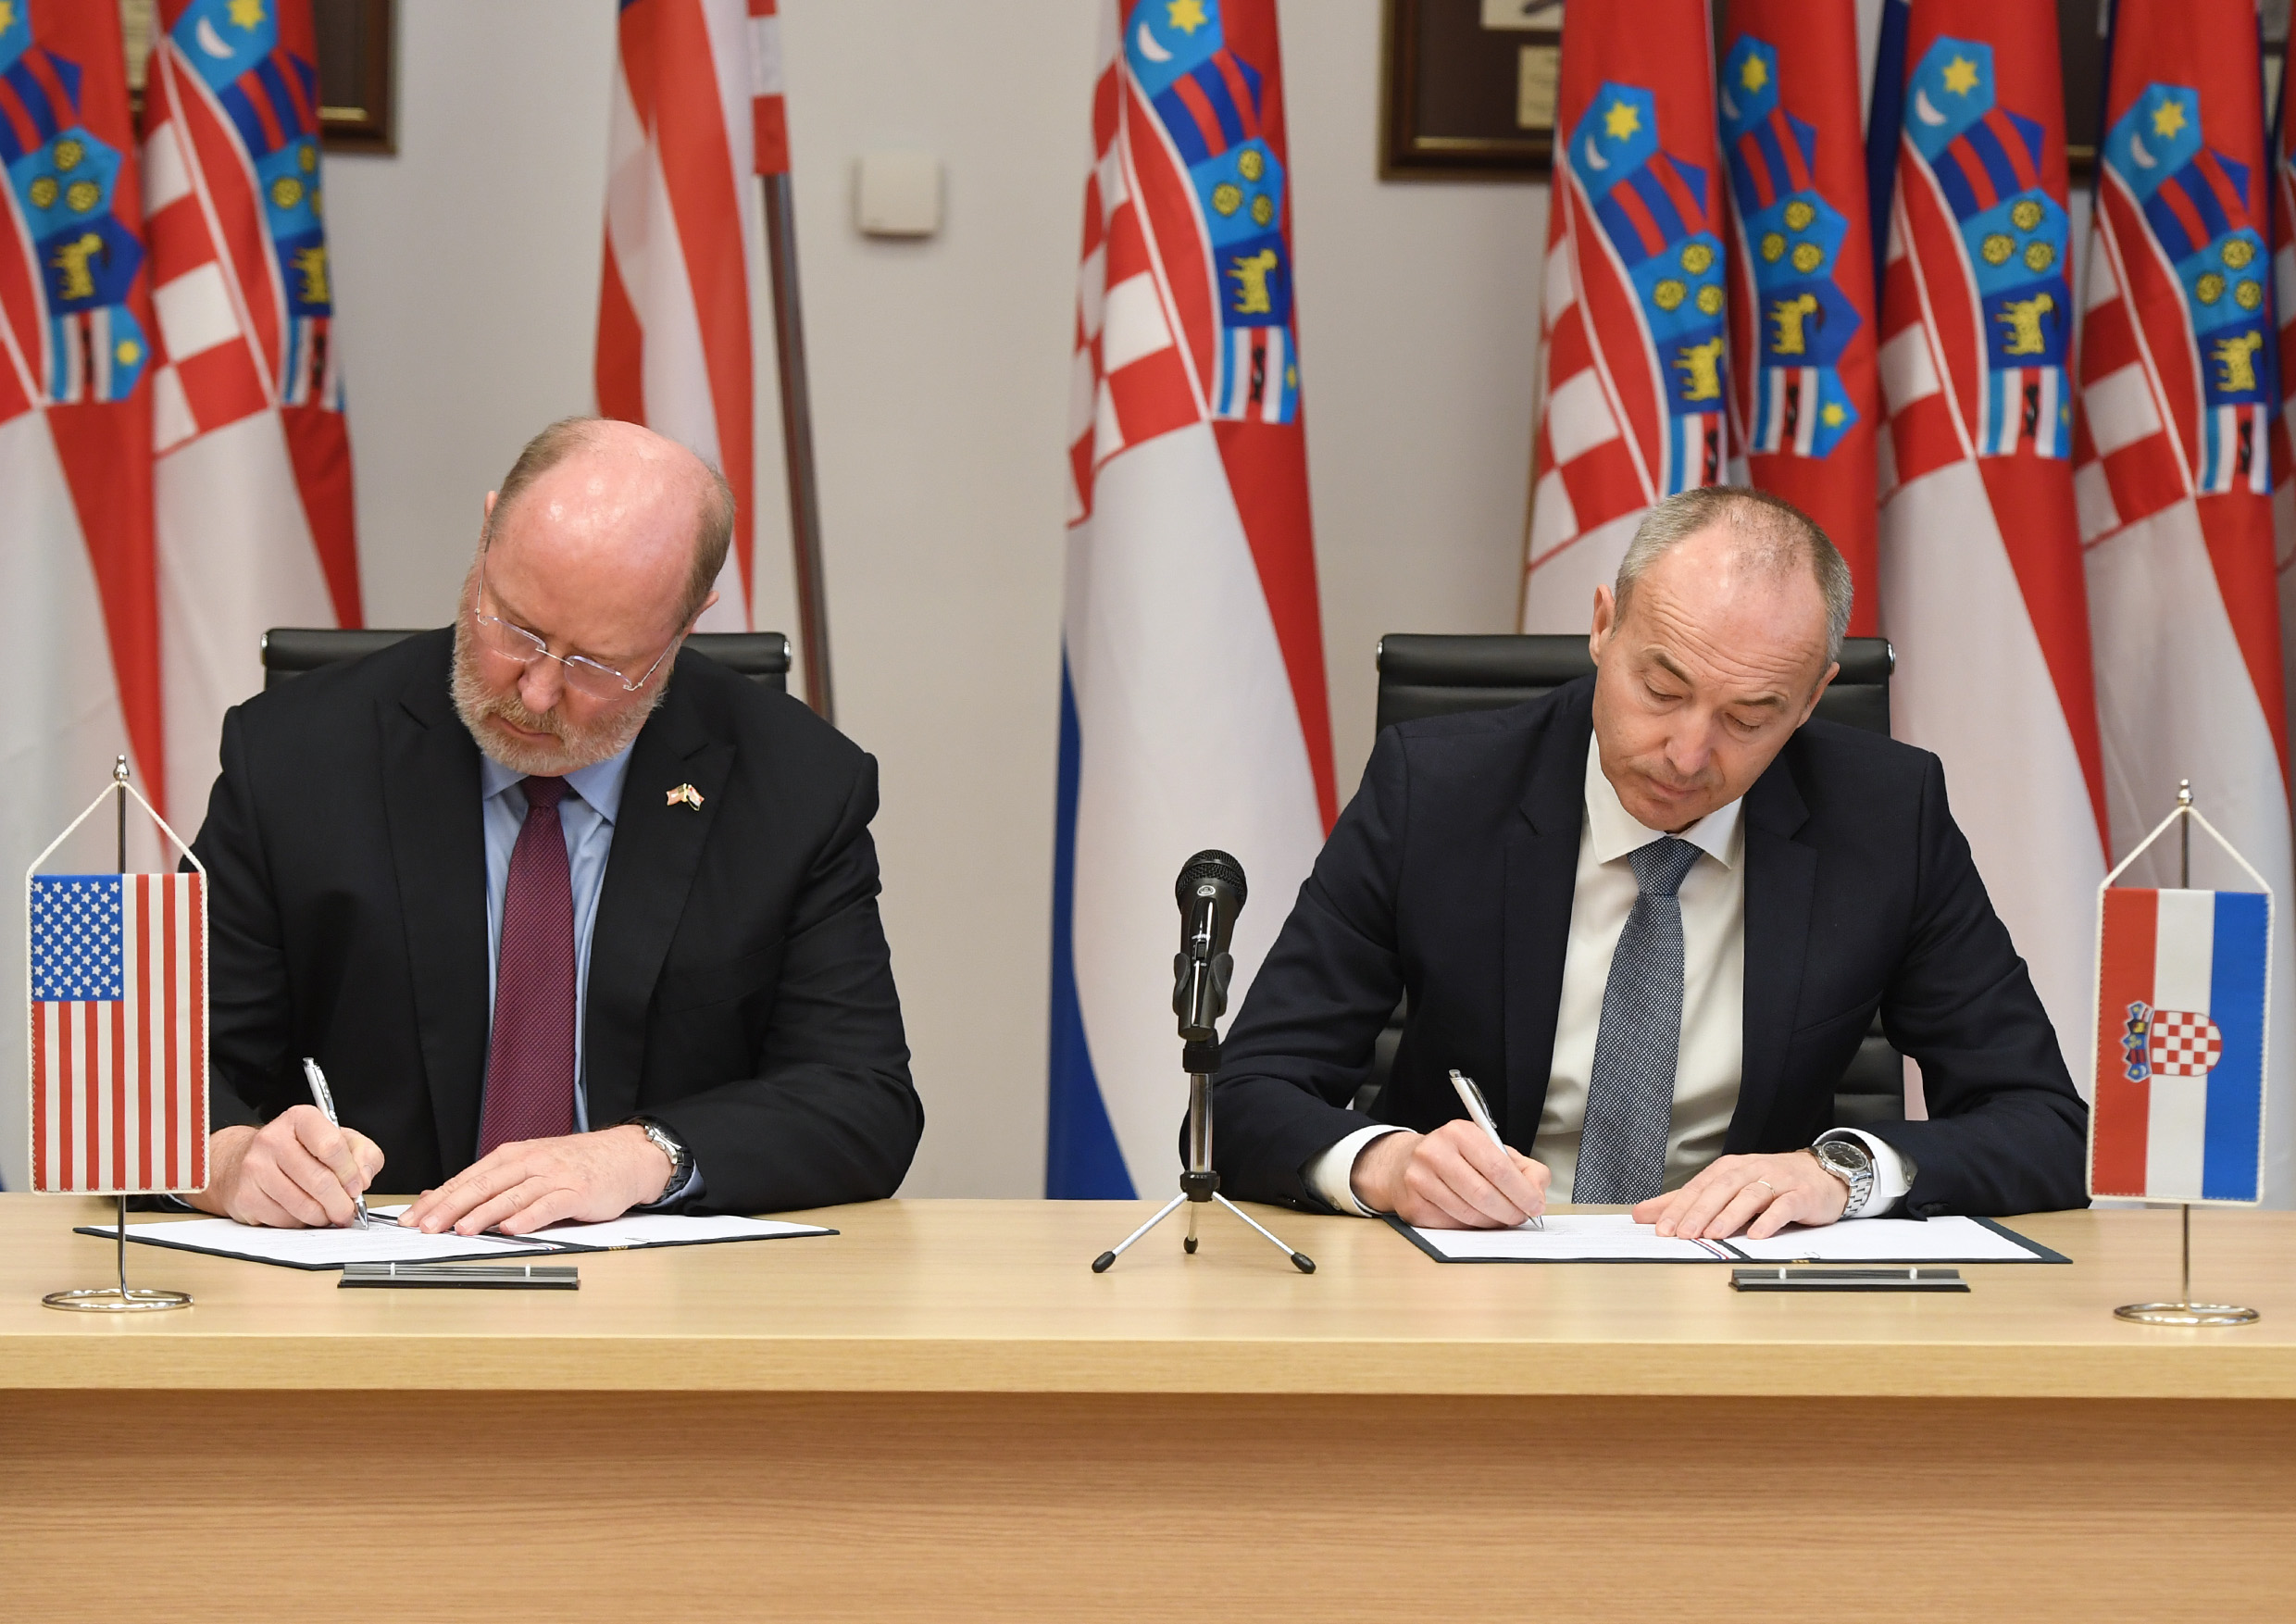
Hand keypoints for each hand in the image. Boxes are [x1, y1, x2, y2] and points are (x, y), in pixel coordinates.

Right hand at [191, 1108, 383, 1227]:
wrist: (246, 1160)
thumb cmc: (300, 1150)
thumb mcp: (340, 1139)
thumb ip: (363, 1154)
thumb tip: (364, 1178)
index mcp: (300, 1119)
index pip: (331, 1146)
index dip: (350, 1173)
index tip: (357, 1186)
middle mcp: (273, 1139)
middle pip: (319, 1181)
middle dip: (340, 1203)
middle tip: (348, 1212)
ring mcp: (255, 1168)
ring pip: (302, 1205)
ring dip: (322, 1217)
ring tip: (328, 1213)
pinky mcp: (246, 1196)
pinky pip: (284, 1220)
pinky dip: (300, 1223)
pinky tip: (302, 1213)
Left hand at [399, 1125, 672, 1236]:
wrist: (625, 1155)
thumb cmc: (575, 1165)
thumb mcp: (528, 1166)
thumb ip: (490, 1182)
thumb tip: (442, 1196)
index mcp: (512, 1156)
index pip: (467, 1178)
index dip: (438, 1198)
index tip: (413, 1217)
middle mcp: (529, 1162)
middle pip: (483, 1185)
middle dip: (451, 1207)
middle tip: (427, 1226)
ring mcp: (553, 1175)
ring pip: (511, 1195)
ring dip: (484, 1213)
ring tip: (461, 1230)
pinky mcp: (577, 1191)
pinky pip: (549, 1205)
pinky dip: (528, 1217)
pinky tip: (512, 1228)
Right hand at [1351, 1121, 1549, 1228]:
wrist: (1404, 1163)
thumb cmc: (1454, 1157)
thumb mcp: (1490, 1150)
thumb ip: (1523, 1168)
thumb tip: (1538, 1192)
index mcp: (1459, 1133)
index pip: (1498, 1167)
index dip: (1522, 1191)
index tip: (1536, 1205)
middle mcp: (1435, 1152)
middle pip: (1484, 1194)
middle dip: (1510, 1212)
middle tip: (1521, 1217)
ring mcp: (1419, 1180)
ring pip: (1469, 1213)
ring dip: (1492, 1222)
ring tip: (1499, 1218)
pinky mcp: (1413, 1205)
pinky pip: (1452, 1225)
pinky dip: (1470, 1227)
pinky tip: (1474, 1218)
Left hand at [1632, 1150, 1848, 1240]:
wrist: (1822, 1174)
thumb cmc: (1771, 1183)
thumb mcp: (1727, 1189)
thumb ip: (1686, 1202)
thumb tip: (1644, 1213)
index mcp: (1729, 1169)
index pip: (1698, 1187)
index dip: (1678, 1207)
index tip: (1660, 1227)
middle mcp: (1750, 1170)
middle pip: (1720, 1188)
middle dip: (1699, 1211)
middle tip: (1683, 1234)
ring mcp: (1776, 1181)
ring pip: (1749, 1195)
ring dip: (1730, 1215)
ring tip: (1715, 1234)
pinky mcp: (1800, 1195)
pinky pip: (1783, 1206)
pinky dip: (1769, 1220)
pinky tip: (1757, 1235)